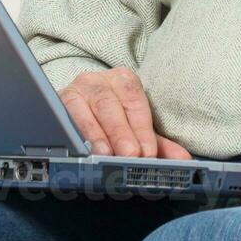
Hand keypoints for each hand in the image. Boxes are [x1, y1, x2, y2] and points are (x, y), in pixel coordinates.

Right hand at [57, 66, 192, 159]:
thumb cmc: (111, 118)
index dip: (141, 128)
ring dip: (96, 134)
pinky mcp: (58, 101)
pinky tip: (80, 149)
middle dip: (121, 132)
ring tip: (105, 155)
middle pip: (111, 104)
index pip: (134, 100)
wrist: (78, 105)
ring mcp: (77, 89)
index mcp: (124, 80)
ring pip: (86, 108)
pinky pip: (64, 115)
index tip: (148, 153)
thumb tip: (183, 161)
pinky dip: (74, 133)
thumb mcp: (136, 129)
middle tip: (130, 156)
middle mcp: (99, 80)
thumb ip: (158, 144)